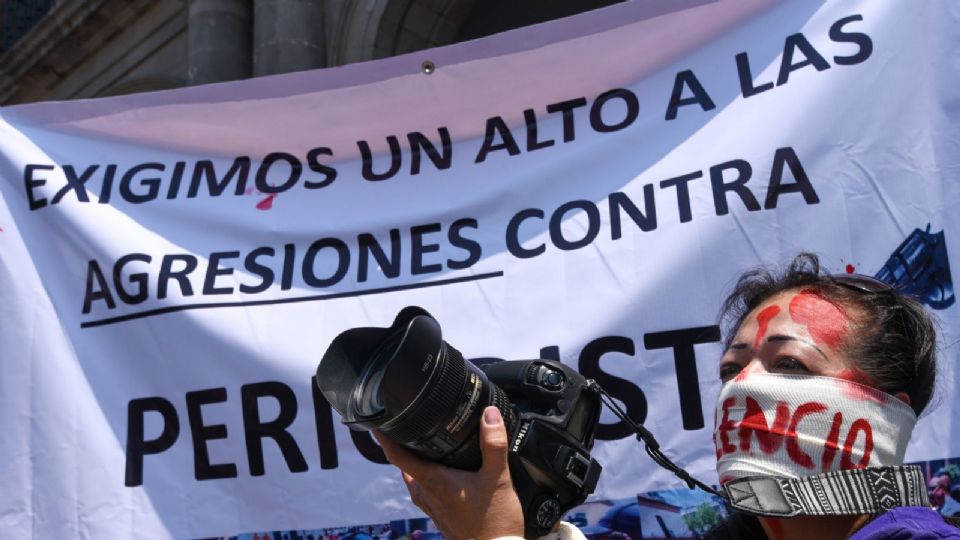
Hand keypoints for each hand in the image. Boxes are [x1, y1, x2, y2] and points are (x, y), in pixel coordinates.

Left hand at [375, 406, 524, 539]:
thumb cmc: (495, 522)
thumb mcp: (498, 479)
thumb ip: (494, 444)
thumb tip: (489, 413)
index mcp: (434, 482)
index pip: (398, 457)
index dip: (385, 438)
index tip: (378, 423)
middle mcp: (427, 496)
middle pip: (404, 468)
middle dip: (403, 448)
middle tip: (405, 428)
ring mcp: (433, 509)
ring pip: (414, 482)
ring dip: (415, 465)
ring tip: (424, 448)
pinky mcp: (442, 518)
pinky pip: (425, 494)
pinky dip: (427, 480)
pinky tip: (444, 477)